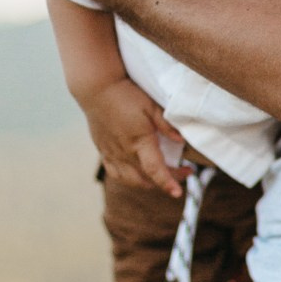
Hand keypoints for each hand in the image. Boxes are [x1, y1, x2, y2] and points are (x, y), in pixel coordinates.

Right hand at [84, 78, 188, 196]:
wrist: (96, 89)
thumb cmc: (126, 94)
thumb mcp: (151, 105)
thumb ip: (166, 124)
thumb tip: (182, 140)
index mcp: (139, 141)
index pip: (154, 169)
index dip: (167, 183)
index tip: (177, 193)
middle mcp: (124, 152)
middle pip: (147, 178)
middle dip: (168, 180)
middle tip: (184, 171)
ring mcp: (112, 154)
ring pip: (131, 180)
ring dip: (149, 183)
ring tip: (163, 175)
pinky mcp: (103, 152)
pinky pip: (115, 174)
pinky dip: (129, 179)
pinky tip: (139, 174)